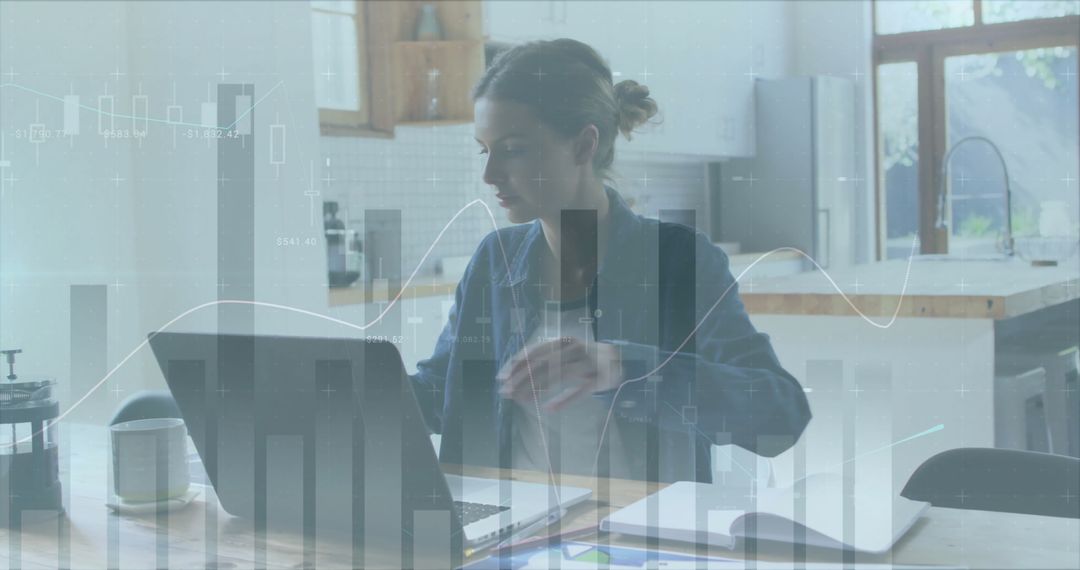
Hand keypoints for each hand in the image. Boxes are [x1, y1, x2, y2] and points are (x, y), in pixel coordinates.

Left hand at [496, 338, 623, 412]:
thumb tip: (513, 371)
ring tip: (521, 400)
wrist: (614, 360)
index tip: (501, 377)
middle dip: (521, 378)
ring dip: (537, 389)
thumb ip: (542, 360)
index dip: (517, 364)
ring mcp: (587, 363)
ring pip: (558, 376)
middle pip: (543, 364)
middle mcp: (574, 349)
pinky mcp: (599, 379)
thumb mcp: (562, 353)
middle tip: (506, 391)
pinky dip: (564, 400)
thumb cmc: (581, 358)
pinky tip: (549, 409)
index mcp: (563, 342)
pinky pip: (579, 391)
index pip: (535, 351)